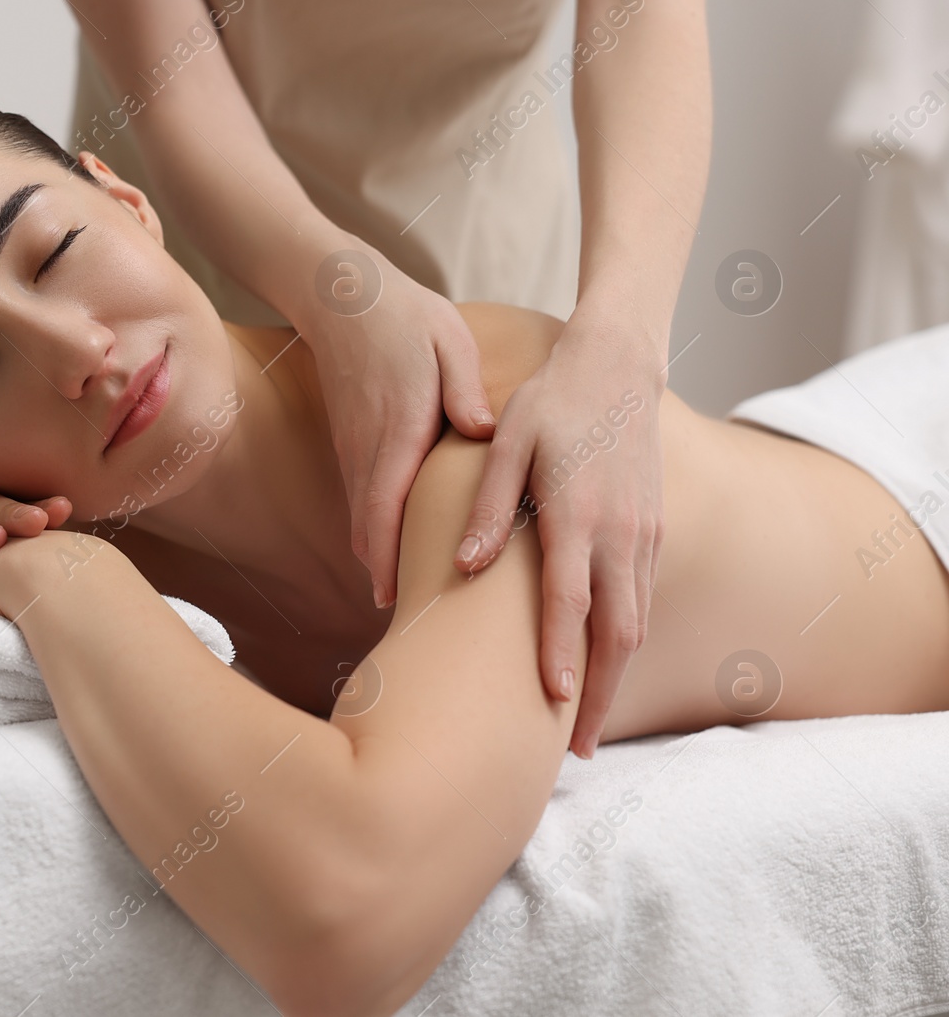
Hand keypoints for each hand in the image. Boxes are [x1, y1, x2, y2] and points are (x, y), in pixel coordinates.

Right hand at [297, 241, 497, 608]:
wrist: (341, 297)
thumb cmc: (404, 318)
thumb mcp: (448, 342)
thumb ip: (465, 391)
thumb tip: (486, 432)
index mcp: (395, 430)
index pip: (383, 509)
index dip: (388, 560)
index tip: (398, 603)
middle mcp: (367, 451)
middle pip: (367, 532)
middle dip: (387, 578)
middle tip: (417, 622)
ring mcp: (354, 451)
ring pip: (362, 522)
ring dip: (382, 561)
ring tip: (415, 601)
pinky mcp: (353, 447)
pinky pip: (364, 502)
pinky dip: (379, 534)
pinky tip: (405, 553)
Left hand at [453, 317, 667, 758]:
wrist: (618, 367)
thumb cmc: (550, 405)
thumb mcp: (507, 444)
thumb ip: (488, 507)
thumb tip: (466, 566)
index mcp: (578, 515)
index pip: (569, 601)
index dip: (561, 657)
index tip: (553, 707)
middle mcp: (620, 534)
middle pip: (617, 634)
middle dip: (600, 697)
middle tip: (576, 751)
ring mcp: (644, 535)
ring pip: (636, 624)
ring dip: (615, 678)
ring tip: (586, 727)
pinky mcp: (654, 532)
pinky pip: (641, 600)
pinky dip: (625, 643)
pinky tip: (603, 669)